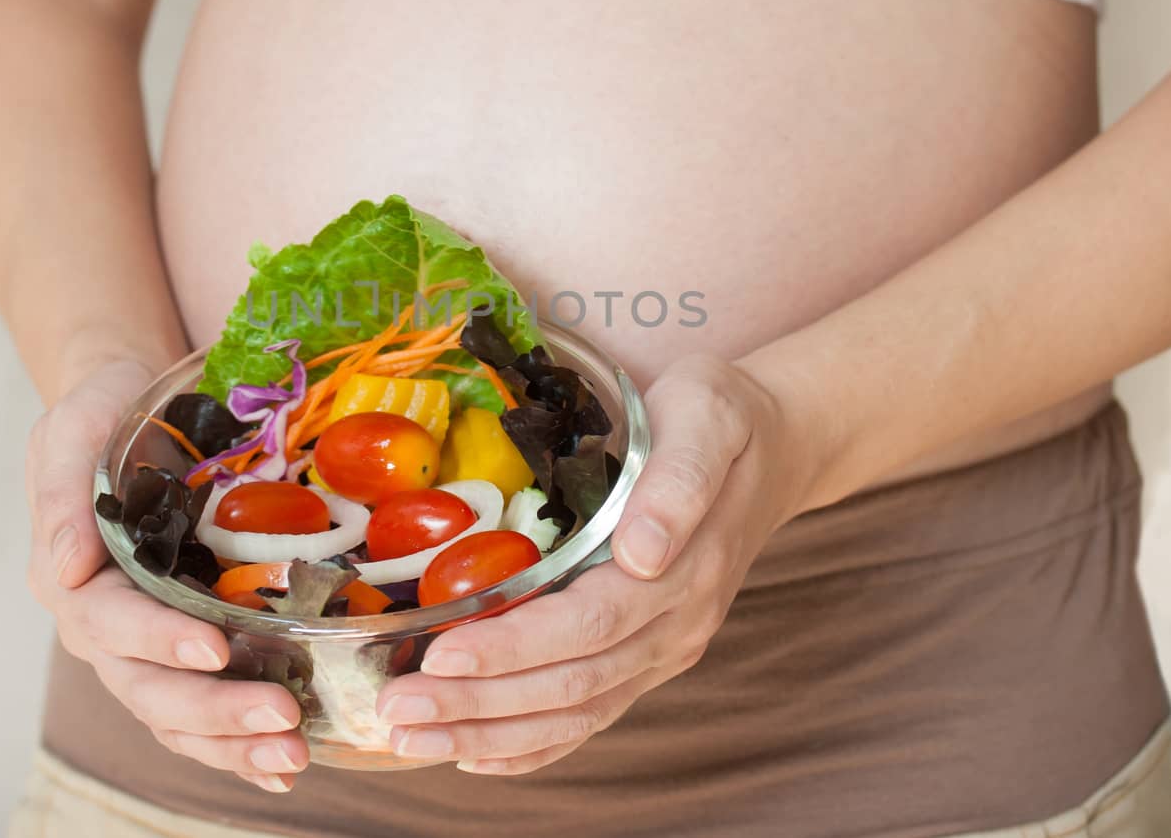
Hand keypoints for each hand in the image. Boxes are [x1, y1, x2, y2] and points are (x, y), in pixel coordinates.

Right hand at [26, 357, 308, 792]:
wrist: (130, 408)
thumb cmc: (103, 413)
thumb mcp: (74, 429)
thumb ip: (63, 493)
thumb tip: (65, 567)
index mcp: (70, 577)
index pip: (109, 622)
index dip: (158, 640)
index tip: (214, 649)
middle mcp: (100, 624)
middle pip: (147, 687)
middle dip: (212, 710)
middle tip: (281, 719)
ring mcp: (141, 644)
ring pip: (175, 714)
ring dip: (231, 743)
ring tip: (291, 757)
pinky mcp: (180, 648)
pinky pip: (200, 710)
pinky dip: (236, 744)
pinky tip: (281, 767)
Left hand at [375, 353, 809, 773]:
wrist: (775, 446)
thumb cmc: (722, 417)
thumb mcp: (706, 413)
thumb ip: (679, 479)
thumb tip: (641, 552)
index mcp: (684, 567)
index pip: (589, 624)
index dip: (514, 646)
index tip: (444, 655)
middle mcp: (676, 624)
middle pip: (571, 683)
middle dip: (478, 703)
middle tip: (396, 712)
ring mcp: (664, 649)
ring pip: (573, 712)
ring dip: (488, 735)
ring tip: (410, 739)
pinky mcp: (648, 657)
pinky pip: (590, 717)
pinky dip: (531, 746)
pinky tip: (473, 756)